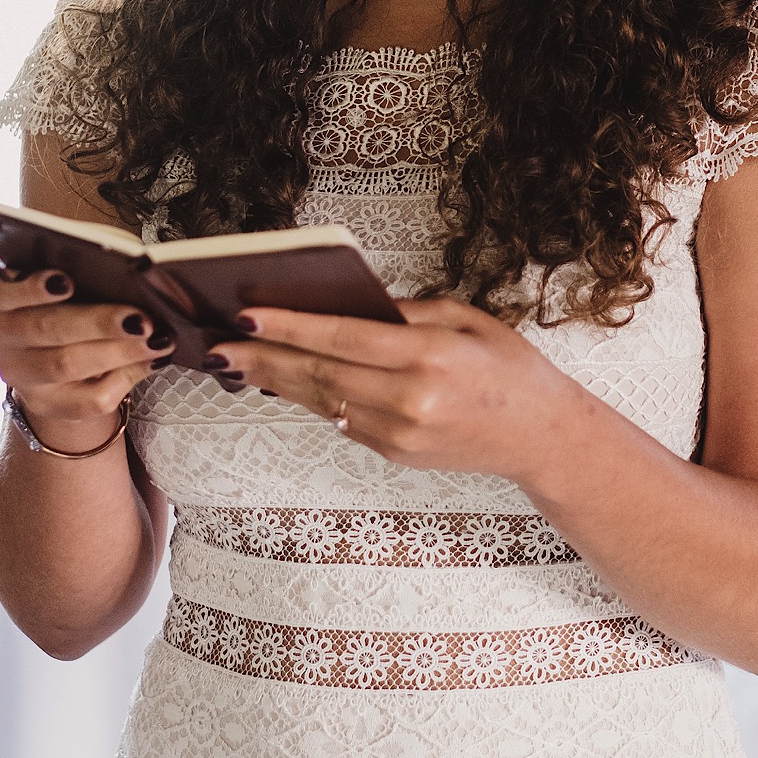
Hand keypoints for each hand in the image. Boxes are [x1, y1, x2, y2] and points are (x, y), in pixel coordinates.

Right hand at [0, 264, 174, 450]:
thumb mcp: (72, 262)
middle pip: (43, 328)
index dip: (30, 287)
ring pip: (65, 365)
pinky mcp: (44, 404)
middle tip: (140, 318)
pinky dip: (124, 379)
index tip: (65, 281)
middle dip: (97, 323)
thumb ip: (84, 259)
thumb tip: (130, 268)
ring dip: (117, 352)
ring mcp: (15, 372)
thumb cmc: (71, 286)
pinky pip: (86, 400)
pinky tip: (150, 361)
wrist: (59, 340)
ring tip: (157, 339)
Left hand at [213, 297, 586, 481]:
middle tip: (218, 343)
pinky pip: (340, 420)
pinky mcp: (394, 453)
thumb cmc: (508, 368)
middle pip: (319, 373)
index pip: (342, 337)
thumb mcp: (465, 318)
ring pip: (322, 401)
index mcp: (429, 355)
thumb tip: (345, 305)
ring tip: (236, 360)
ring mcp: (399, 432)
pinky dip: (309, 398)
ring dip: (276, 380)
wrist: (540, 436)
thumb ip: (405, 311)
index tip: (247, 315)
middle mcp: (410, 398)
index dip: (289, 326)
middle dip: (262, 356)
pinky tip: (284, 381)